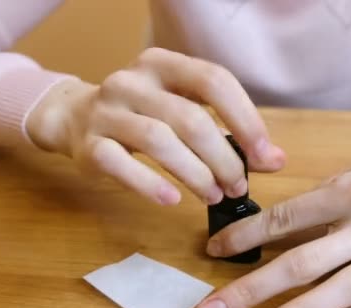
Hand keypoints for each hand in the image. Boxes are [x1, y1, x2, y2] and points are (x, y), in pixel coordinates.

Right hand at [26, 48, 284, 204]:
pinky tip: (172, 200)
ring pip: (159, 141)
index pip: (214, 81)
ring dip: (195, 174)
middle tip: (238, 187)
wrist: (75, 117)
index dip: (246, 119)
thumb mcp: (184, 111)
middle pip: (190, 118)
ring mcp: (106, 110)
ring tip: (214, 196)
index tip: (265, 156)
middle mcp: (132, 80)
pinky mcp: (88, 144)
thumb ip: (229, 132)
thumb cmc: (144, 116)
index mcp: (164, 64)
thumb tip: (275, 160)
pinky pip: (120, 164)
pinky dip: (149, 184)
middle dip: (223, 158)